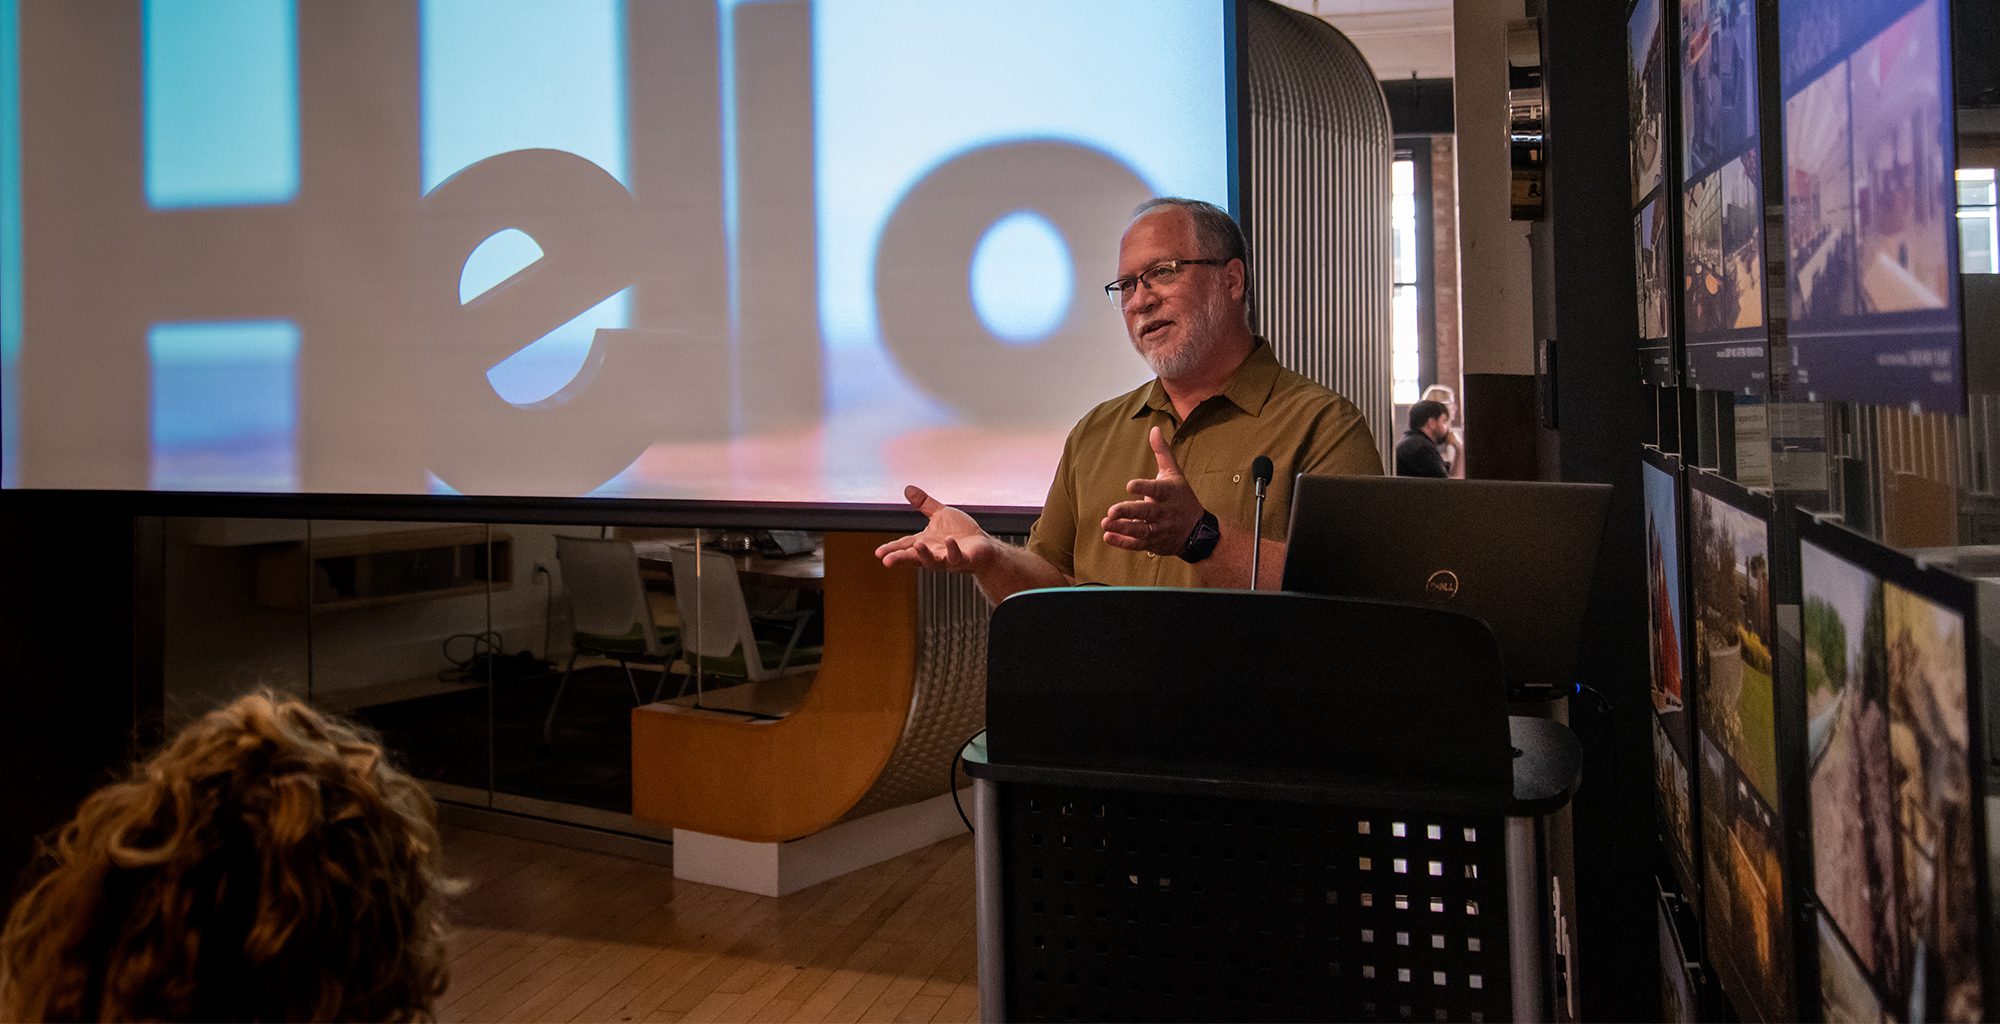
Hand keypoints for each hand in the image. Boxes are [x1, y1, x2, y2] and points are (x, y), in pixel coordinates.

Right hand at [875, 485, 999, 572]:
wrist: (983, 545)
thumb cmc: (961, 533)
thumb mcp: (940, 514)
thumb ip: (924, 504)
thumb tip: (908, 489)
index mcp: (926, 542)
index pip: (905, 546)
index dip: (892, 549)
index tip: (879, 553)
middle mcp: (934, 553)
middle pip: (914, 557)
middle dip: (901, 559)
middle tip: (888, 561)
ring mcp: (948, 558)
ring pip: (933, 561)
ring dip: (924, 555)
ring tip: (917, 546)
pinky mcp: (964, 559)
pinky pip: (956, 557)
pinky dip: (952, 550)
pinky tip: (949, 541)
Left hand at [1101, 426, 1205, 555]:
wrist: (1198, 532)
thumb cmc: (1182, 497)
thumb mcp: (1175, 474)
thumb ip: (1162, 453)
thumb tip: (1154, 429)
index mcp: (1169, 493)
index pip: (1157, 490)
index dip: (1144, 488)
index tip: (1129, 485)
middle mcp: (1165, 512)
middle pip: (1146, 512)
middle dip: (1129, 512)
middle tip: (1111, 511)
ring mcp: (1159, 529)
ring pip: (1141, 530)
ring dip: (1123, 528)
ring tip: (1105, 524)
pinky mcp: (1154, 543)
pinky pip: (1137, 544)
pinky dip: (1122, 542)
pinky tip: (1108, 537)